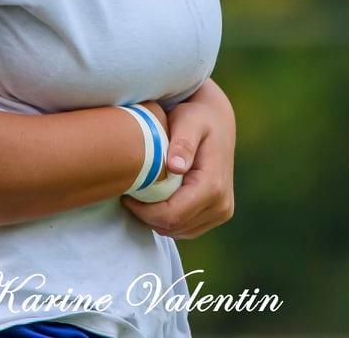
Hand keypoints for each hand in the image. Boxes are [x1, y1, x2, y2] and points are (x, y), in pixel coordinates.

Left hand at [121, 79, 234, 239]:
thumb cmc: (197, 117)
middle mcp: (222, 204)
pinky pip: (185, 229)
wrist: (217, 121)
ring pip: (178, 231)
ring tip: (143, 192)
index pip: (172, 215)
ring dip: (156, 218)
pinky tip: (157, 198)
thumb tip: (175, 167)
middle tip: (130, 193)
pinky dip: (168, 219)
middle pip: (173, 226)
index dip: (144, 211)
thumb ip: (183, 142)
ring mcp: (221, 212)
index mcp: (213, 186)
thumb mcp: (189, 122)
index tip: (126, 194)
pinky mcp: (217, 214)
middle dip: (147, 215)